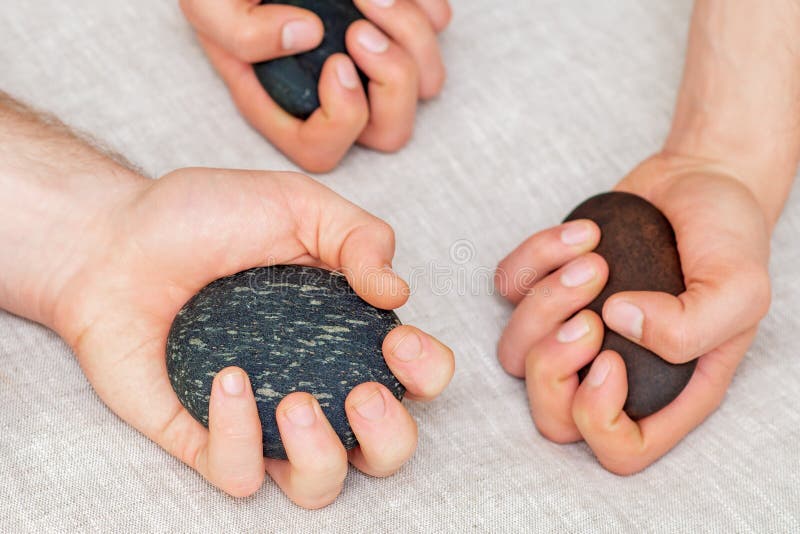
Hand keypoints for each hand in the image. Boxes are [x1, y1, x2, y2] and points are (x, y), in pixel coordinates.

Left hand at [51, 168, 453, 505]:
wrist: (114, 240)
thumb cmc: (205, 218)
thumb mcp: (297, 205)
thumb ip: (361, 237)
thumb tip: (398, 293)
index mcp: (347, 333)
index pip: (416, 377)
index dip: (427, 372)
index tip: (398, 340)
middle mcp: (314, 382)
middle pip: (384, 452)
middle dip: (389, 436)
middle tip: (363, 393)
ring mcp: (260, 418)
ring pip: (319, 486)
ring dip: (322, 456)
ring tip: (296, 400)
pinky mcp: (203, 438)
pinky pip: (238, 475)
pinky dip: (238, 438)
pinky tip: (225, 379)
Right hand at [179, 0, 450, 171]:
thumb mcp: (209, 6)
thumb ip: (239, 34)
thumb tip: (305, 35)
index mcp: (288, 105)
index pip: (323, 150)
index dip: (343, 119)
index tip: (336, 63)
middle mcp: (336, 94)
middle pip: (391, 131)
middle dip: (392, 81)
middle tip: (361, 31)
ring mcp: (372, 64)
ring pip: (426, 85)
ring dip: (410, 37)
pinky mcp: (399, 28)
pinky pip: (437, 32)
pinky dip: (425, 8)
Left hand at [495, 154, 771, 473]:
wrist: (701, 179)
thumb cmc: (727, 239)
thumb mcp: (740, 287)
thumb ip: (691, 328)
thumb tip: (618, 324)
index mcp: (665, 389)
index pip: (618, 450)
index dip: (598, 419)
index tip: (611, 358)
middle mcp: (612, 368)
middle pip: (550, 415)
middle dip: (552, 367)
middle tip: (588, 316)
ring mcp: (572, 328)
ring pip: (516, 354)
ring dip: (545, 304)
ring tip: (595, 259)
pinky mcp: (547, 284)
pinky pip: (508, 287)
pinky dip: (534, 258)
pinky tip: (584, 234)